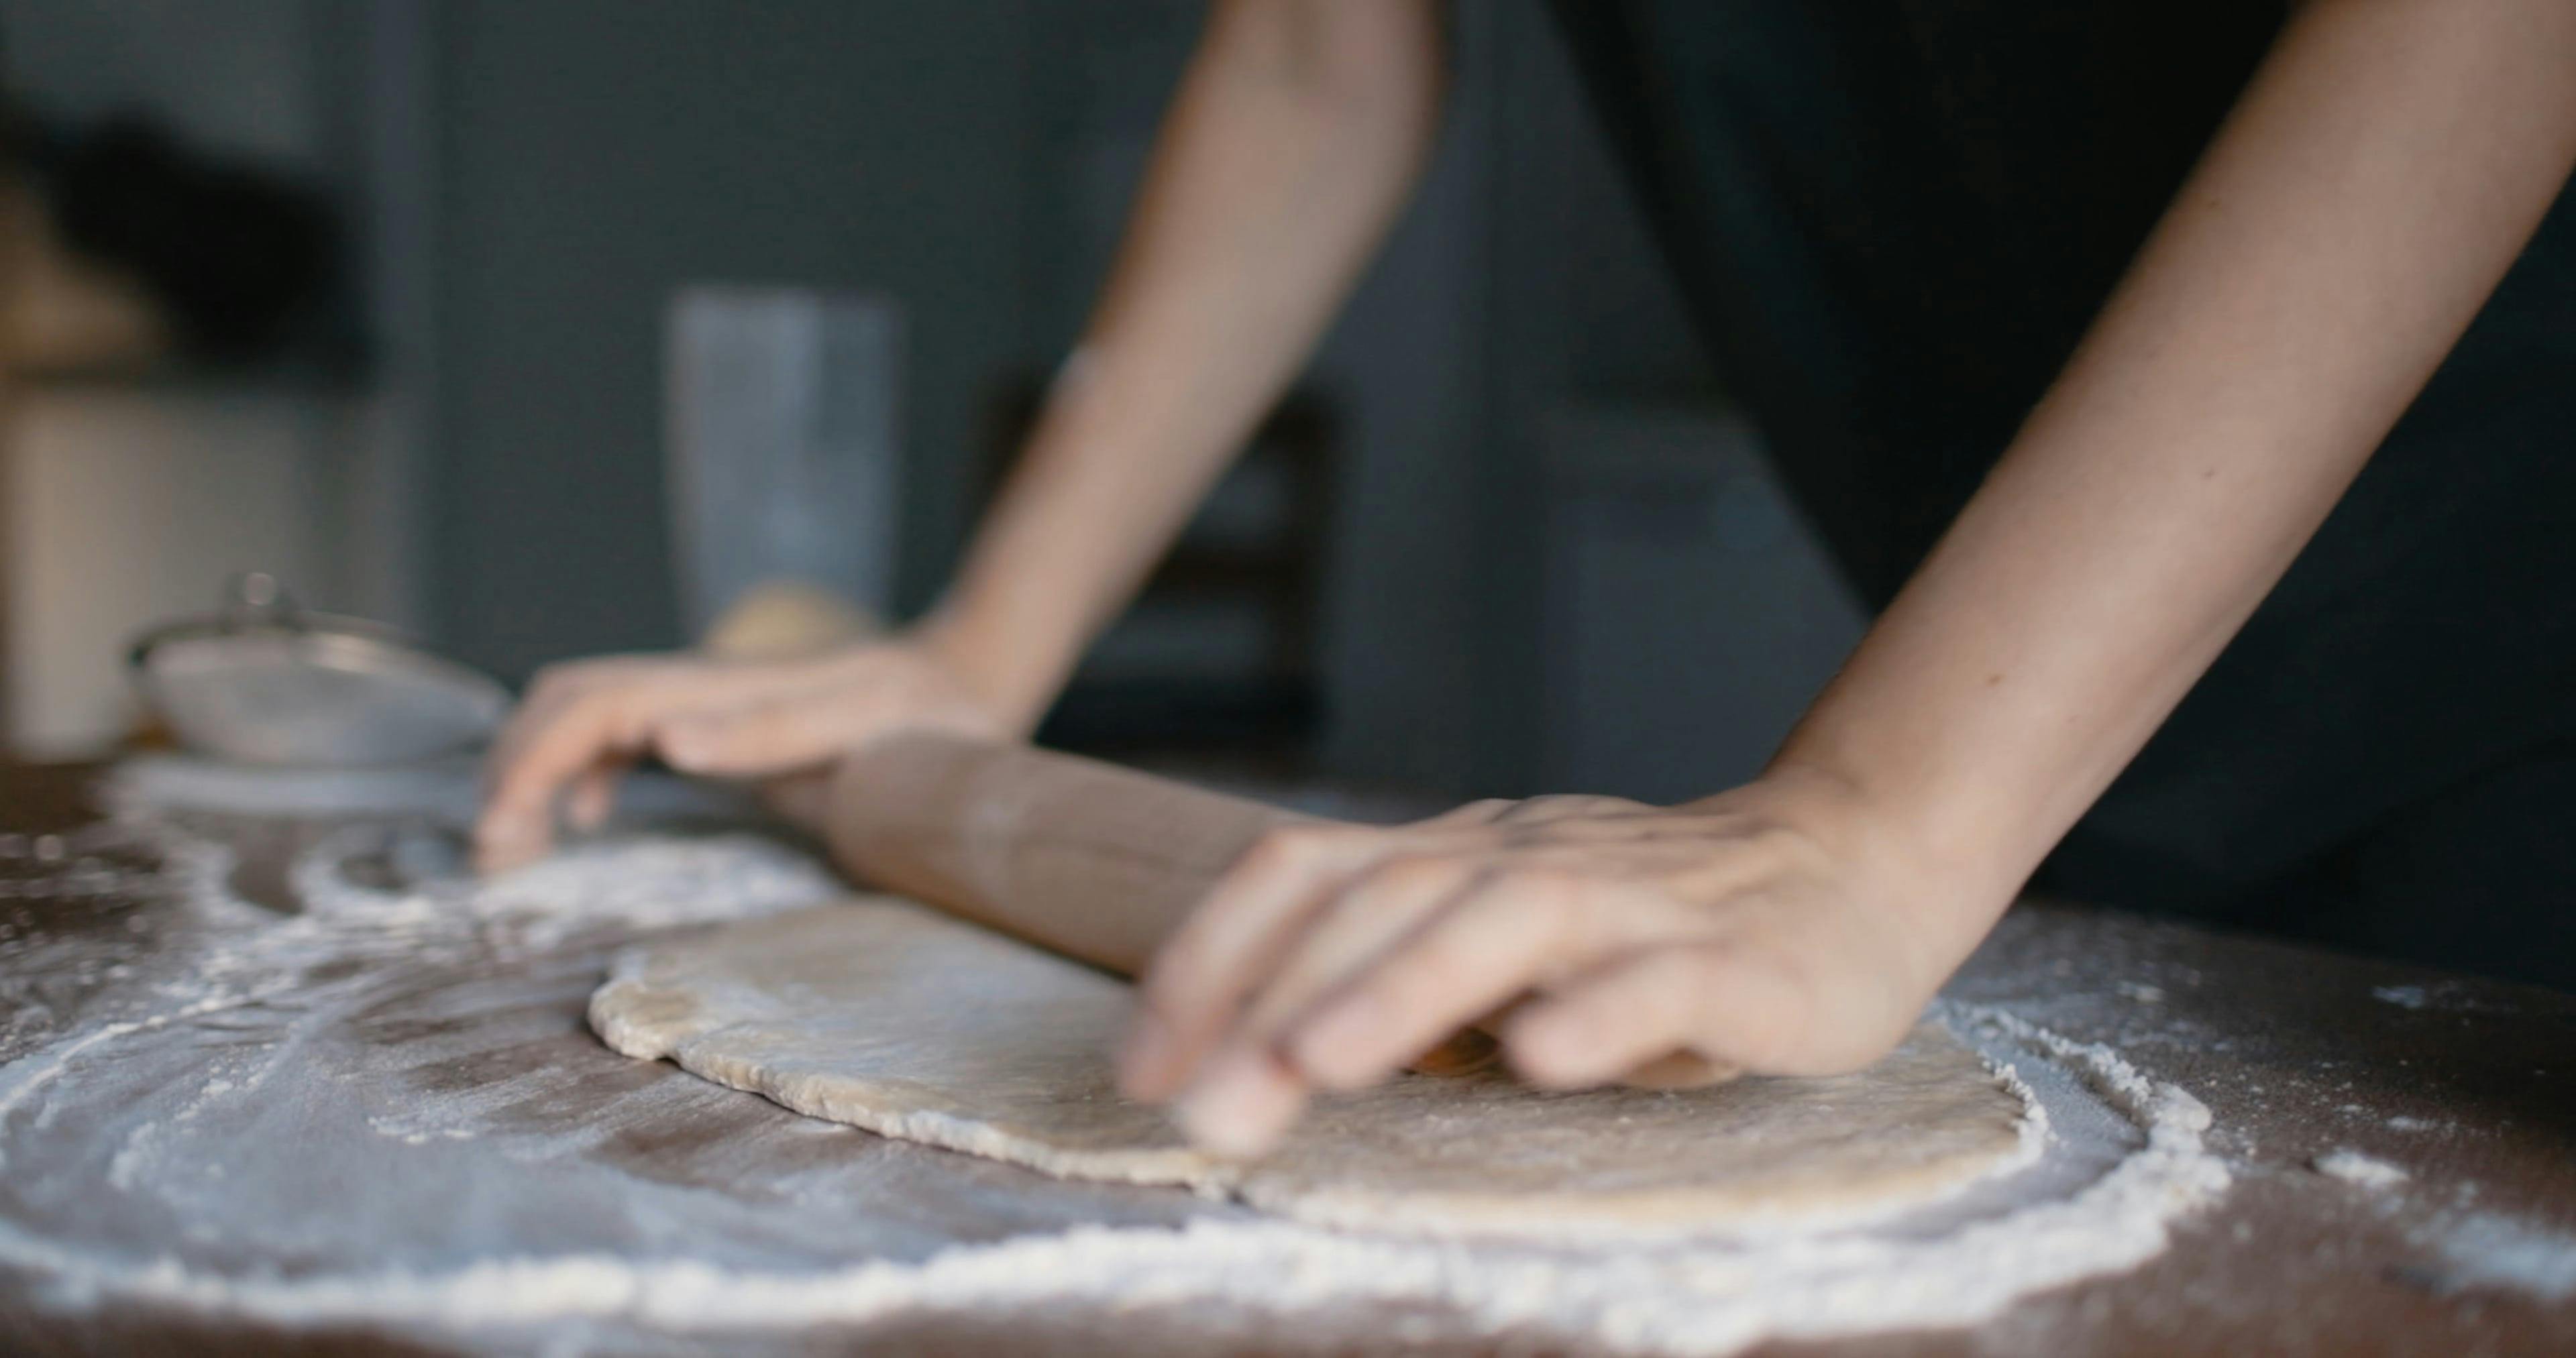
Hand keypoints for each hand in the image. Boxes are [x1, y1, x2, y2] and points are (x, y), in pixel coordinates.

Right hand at [473, 634, 1010, 871]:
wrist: (959, 687)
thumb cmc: (914, 715)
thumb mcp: (851, 726)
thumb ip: (762, 733)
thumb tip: (664, 741)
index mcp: (714, 687)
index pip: (590, 707)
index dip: (531, 761)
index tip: (501, 830)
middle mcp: (695, 686)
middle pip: (567, 702)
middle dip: (513, 766)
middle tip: (492, 854)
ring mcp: (702, 702)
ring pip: (584, 717)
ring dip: (536, 771)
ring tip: (512, 847)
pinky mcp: (715, 722)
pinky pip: (621, 736)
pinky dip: (581, 774)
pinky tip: (581, 819)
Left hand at [1115, 768, 1992, 1158]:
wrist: (1852, 862)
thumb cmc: (1651, 924)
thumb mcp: (1505, 931)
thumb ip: (1402, 972)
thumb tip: (1259, 1054)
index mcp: (1459, 856)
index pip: (1303, 872)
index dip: (1208, 958)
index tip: (1139, 1066)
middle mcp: (1526, 860)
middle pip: (1379, 902)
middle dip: (1272, 1004)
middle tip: (1199, 1114)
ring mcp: (1632, 901)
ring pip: (1501, 921)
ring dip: (1399, 993)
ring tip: (1316, 1067)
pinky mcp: (1736, 957)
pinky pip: (1662, 977)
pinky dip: (1598, 1014)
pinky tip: (1544, 1061)